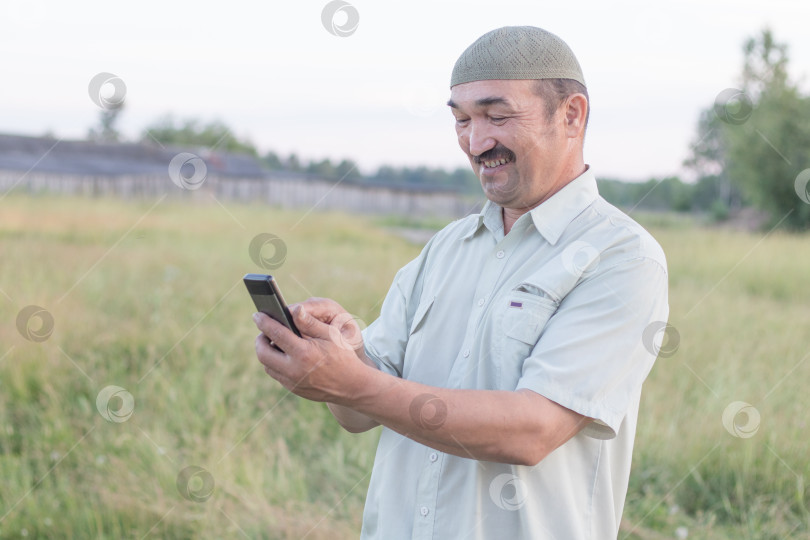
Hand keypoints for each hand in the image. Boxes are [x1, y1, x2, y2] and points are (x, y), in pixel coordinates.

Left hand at [253, 300, 370, 403]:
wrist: (352, 386)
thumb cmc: (343, 356)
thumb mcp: (331, 335)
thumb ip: (310, 322)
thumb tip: (294, 309)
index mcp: (304, 353)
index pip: (276, 333)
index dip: (264, 322)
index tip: (257, 315)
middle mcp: (294, 369)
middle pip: (263, 353)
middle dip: (260, 339)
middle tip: (264, 331)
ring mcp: (293, 382)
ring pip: (267, 365)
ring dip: (267, 352)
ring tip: (274, 341)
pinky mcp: (294, 389)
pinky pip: (277, 374)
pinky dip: (275, 363)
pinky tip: (284, 354)